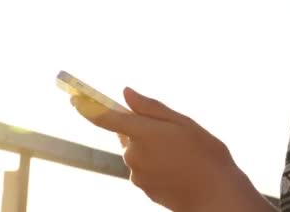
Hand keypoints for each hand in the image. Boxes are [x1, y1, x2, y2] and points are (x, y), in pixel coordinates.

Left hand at [71, 88, 275, 211]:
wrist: (215, 195)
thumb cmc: (205, 155)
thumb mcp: (183, 123)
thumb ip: (151, 108)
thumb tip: (126, 94)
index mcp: (143, 133)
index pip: (104, 117)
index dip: (86, 107)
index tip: (74, 98)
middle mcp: (134, 155)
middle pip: (126, 135)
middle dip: (141, 129)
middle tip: (170, 132)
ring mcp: (137, 174)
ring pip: (137, 152)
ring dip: (151, 148)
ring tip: (180, 153)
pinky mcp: (143, 188)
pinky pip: (143, 168)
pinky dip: (155, 164)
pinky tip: (177, 167)